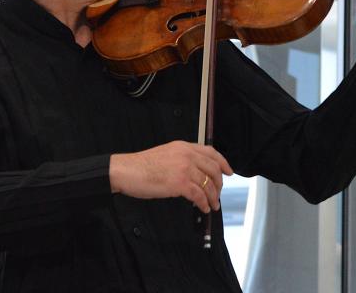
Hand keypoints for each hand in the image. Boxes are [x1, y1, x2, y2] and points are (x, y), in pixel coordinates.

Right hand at [109, 141, 232, 213]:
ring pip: (208, 184)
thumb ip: (182, 159)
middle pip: (213, 169)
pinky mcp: (179, 183)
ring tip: (212, 205)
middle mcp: (187, 155)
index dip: (223, 163)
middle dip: (219, 184)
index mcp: (184, 147)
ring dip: (213, 197)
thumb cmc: (141, 166)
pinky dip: (203, 203)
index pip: (211, 152)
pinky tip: (202, 208)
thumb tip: (195, 173)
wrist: (127, 170)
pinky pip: (199, 195)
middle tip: (218, 194)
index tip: (229, 172)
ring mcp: (184, 168)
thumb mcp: (166, 154)